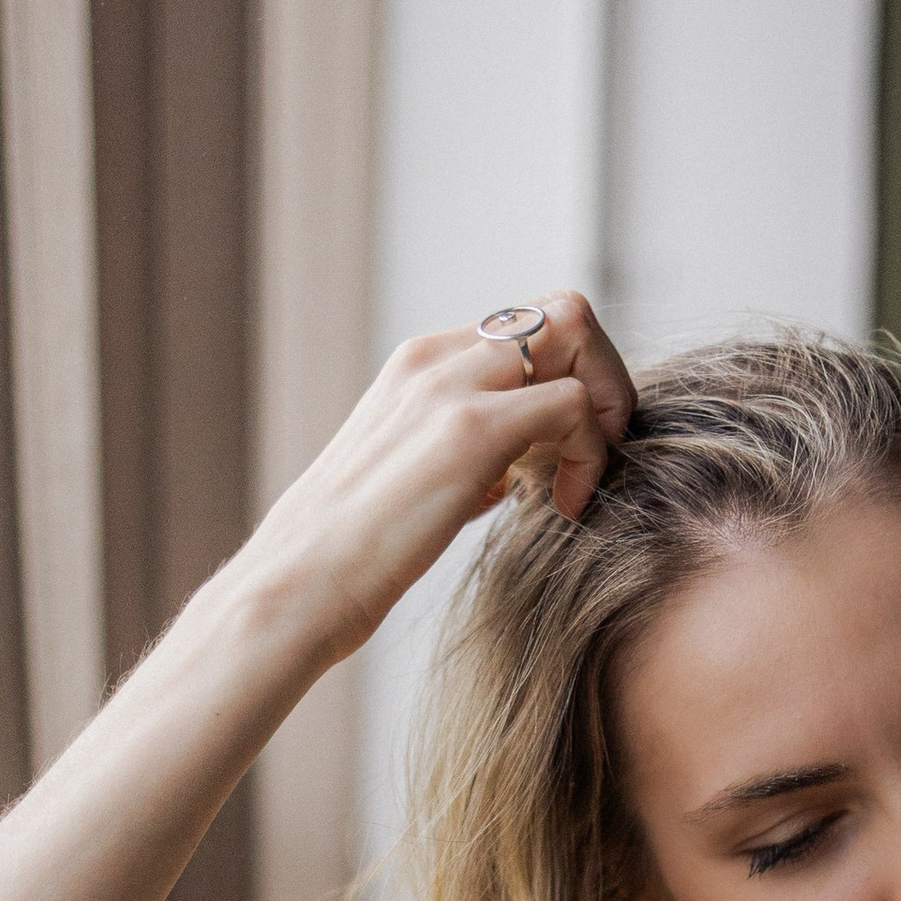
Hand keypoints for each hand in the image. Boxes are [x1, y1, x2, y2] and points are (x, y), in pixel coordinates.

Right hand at [250, 289, 636, 665]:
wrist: (297, 587)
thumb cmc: (353, 557)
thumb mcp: (417, 486)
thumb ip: (469, 461)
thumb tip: (517, 475)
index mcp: (420, 368)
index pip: (529, 331)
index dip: (569, 381)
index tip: (561, 458)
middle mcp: (435, 360)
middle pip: (563, 313)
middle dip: (603, 381)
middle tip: (592, 459)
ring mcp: (450, 387)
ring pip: (576, 333)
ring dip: (604, 408)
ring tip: (579, 484)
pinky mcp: (470, 430)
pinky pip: (574, 404)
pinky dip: (591, 456)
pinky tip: (563, 511)